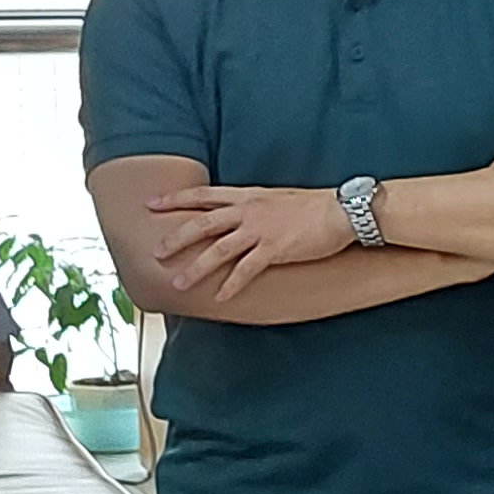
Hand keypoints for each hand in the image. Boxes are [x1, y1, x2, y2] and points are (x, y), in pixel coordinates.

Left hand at [147, 182, 355, 299]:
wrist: (341, 210)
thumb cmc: (314, 205)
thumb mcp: (276, 198)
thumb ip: (254, 206)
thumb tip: (239, 217)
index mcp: (247, 196)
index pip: (203, 195)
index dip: (175, 199)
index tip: (151, 203)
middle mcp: (248, 211)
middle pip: (202, 224)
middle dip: (176, 238)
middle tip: (155, 252)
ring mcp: (260, 230)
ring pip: (218, 250)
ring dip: (196, 268)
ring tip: (179, 283)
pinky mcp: (275, 249)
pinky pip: (247, 270)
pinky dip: (231, 285)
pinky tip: (220, 298)